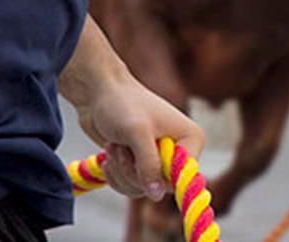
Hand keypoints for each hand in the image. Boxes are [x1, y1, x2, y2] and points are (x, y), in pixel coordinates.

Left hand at [72, 70, 203, 201]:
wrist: (98, 92)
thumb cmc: (121, 103)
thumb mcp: (137, 132)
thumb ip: (148, 164)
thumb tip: (157, 195)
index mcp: (191, 139)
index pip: (183, 177)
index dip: (159, 176)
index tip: (138, 160)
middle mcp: (179, 151)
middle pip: (161, 187)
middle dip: (133, 172)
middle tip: (120, 149)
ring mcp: (159, 159)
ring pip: (143, 189)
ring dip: (121, 171)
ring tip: (113, 146)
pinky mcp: (140, 164)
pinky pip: (131, 186)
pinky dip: (116, 175)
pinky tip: (109, 155)